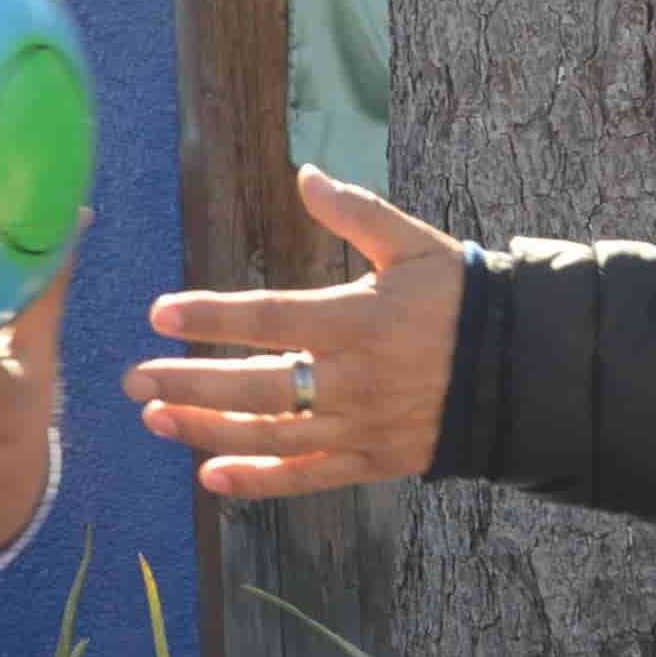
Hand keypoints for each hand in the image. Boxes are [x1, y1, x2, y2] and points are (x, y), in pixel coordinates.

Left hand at [125, 168, 464, 500]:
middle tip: (133, 377)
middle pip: (255, 387)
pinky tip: (211, 476)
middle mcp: (354, 380)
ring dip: (206, 431)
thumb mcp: (414, 244)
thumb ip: (357, 212)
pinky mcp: (372, 462)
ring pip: (272, 436)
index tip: (160, 313)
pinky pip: (307, 478)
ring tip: (154, 417)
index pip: (269, 319)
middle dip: (188, 384)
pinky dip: (259, 482)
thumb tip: (306, 174)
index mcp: (359, 319)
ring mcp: (361, 427)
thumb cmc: (461, 297)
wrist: (522, 368)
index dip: (211, 317)